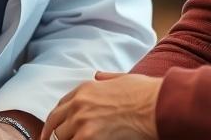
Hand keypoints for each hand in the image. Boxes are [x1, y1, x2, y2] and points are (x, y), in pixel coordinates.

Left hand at [41, 72, 160, 139]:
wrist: (158, 105)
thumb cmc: (146, 93)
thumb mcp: (122, 78)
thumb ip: (106, 79)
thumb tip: (98, 75)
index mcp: (85, 90)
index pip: (59, 107)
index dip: (55, 121)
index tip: (53, 130)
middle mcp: (79, 104)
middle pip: (54, 125)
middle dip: (52, 136)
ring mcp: (82, 122)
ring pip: (60, 138)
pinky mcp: (89, 138)